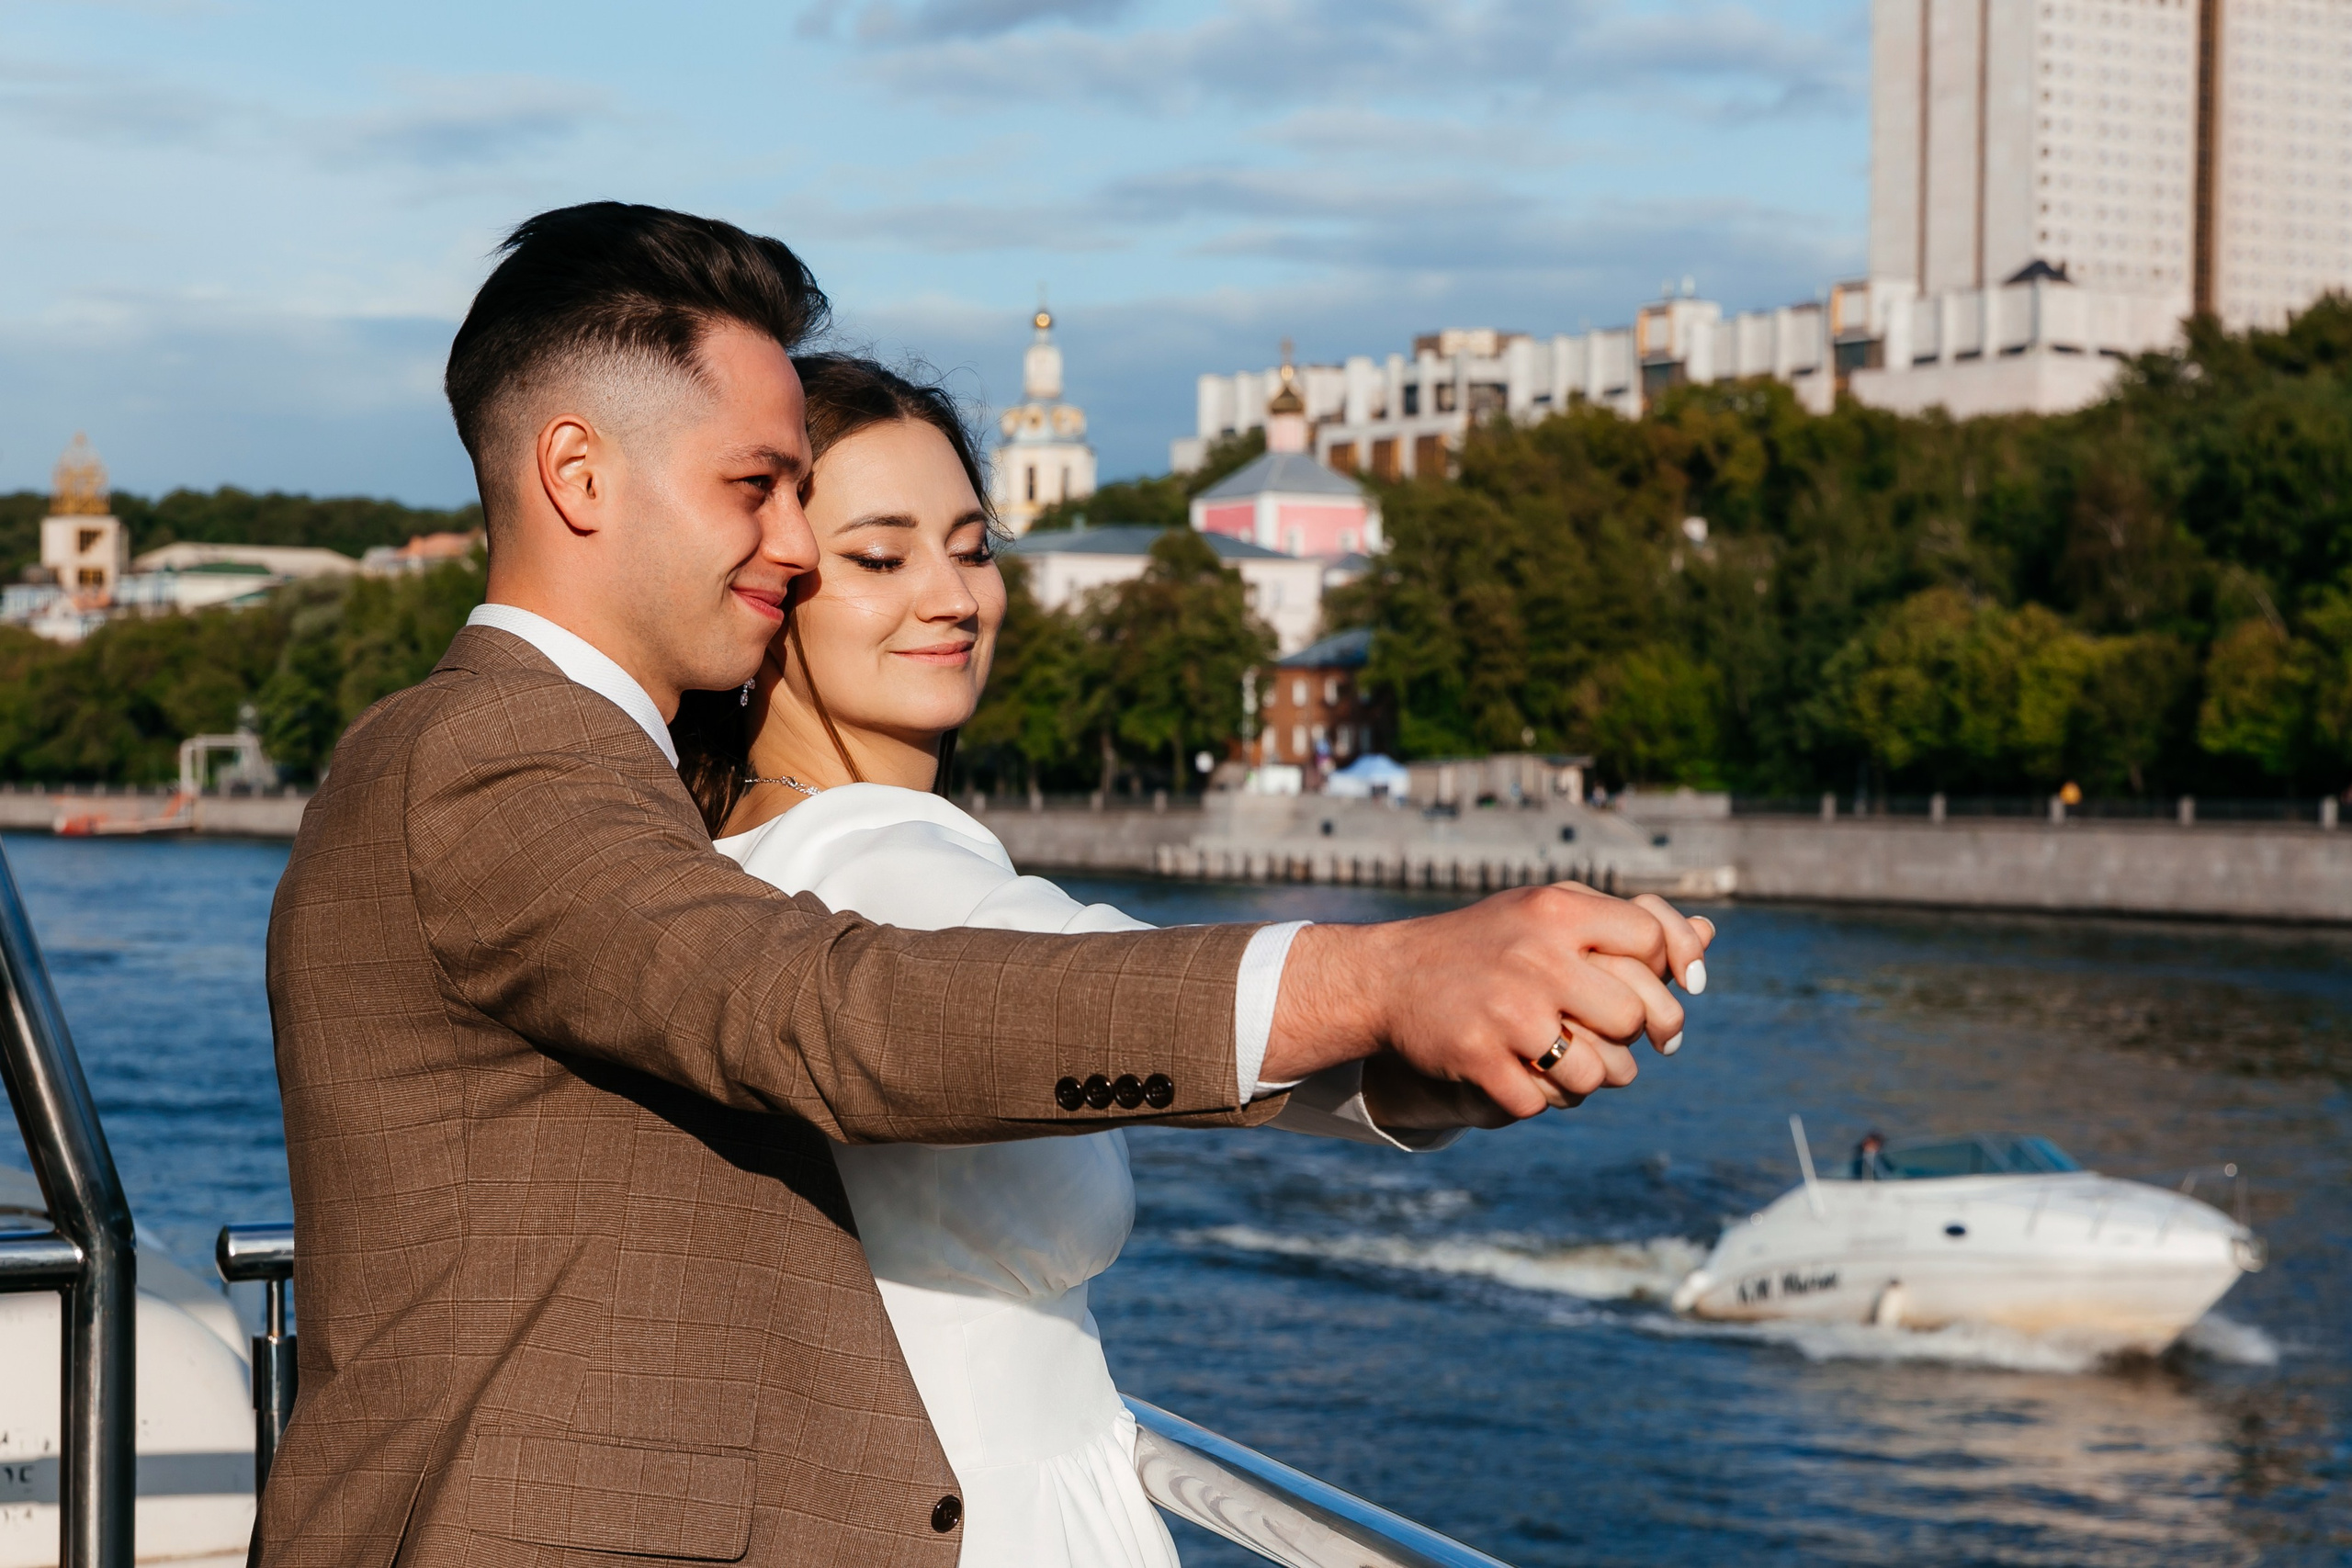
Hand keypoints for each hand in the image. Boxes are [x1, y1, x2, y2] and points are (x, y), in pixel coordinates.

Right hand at [1263, 885, 1713, 1121]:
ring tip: (1562, 1062)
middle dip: (1628, 1036)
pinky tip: (1517, 1075)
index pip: (1652, 941)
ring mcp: (1506, 1010)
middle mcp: (1536, 956)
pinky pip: (1542, 1104)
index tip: (1658, 990)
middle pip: (1634, 1017)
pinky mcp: (1478, 1057)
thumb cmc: (1488, 945)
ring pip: (1598, 1074)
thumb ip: (1625, 922)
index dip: (1665, 972)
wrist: (1387, 978)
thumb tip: (1707, 938)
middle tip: (1607, 1038)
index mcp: (1557, 910)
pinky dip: (1535, 1100)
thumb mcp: (1549, 912)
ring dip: (1587, 1080)